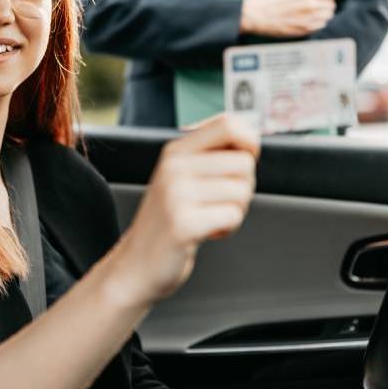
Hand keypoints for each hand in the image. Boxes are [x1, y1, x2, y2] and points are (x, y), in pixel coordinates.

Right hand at [109, 115, 259, 304]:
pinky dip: (227, 228)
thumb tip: (251, 141)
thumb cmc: (167, 222)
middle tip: (219, 202)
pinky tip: (208, 232)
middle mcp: (174, 168)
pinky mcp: (185, 223)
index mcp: (175, 151)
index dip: (249, 142)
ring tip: (210, 217)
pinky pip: (233, 216)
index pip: (228, 124)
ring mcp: (177, 195)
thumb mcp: (180, 178)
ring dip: (235, 211)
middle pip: (244, 163)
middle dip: (243, 187)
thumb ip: (210, 156)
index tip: (244, 161)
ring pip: (242, 191)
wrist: (136, 264)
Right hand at [240, 0, 335, 37]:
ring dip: (322, 14)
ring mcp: (309, 18)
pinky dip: (317, 22)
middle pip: (331, 5)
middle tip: (315, 5)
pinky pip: (321, 25)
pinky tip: (307, 19)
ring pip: (328, 16)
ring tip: (311, 13)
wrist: (260, 15)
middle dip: (325, 4)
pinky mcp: (306, 29)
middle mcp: (311, 4)